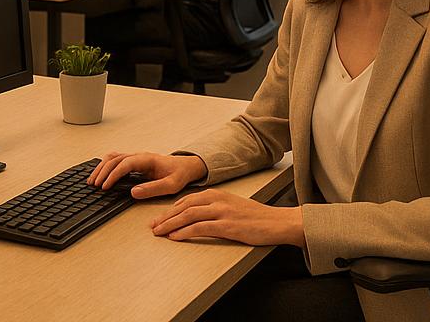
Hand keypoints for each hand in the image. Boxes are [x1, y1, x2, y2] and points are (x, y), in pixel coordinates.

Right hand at [90, 151, 206, 197]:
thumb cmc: (179, 174)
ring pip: (113, 157)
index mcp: (148, 159)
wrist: (186, 166)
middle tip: (95, 185)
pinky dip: (105, 166)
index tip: (105, 185)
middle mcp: (139, 156)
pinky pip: (116, 160)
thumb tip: (134, 192)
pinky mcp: (134, 161)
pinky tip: (100, 174)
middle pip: (115, 159)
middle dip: (103, 171)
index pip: (125, 163)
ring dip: (101, 167)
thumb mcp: (171, 185)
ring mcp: (136, 157)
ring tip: (92, 180)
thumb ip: (153, 188)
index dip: (114, 174)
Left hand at [150, 188, 304, 246]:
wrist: (276, 222)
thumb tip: (193, 217)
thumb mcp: (231, 205)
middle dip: (165, 217)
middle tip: (152, 226)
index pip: (186, 200)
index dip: (169, 210)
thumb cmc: (254, 216)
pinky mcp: (228, 225)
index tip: (158, 218)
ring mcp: (222, 212)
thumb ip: (213, 207)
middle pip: (183, 206)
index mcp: (216, 193)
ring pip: (189, 215)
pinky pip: (201, 228)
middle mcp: (217, 199)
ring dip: (170, 224)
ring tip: (158, 232)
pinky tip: (176, 237)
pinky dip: (185, 232)